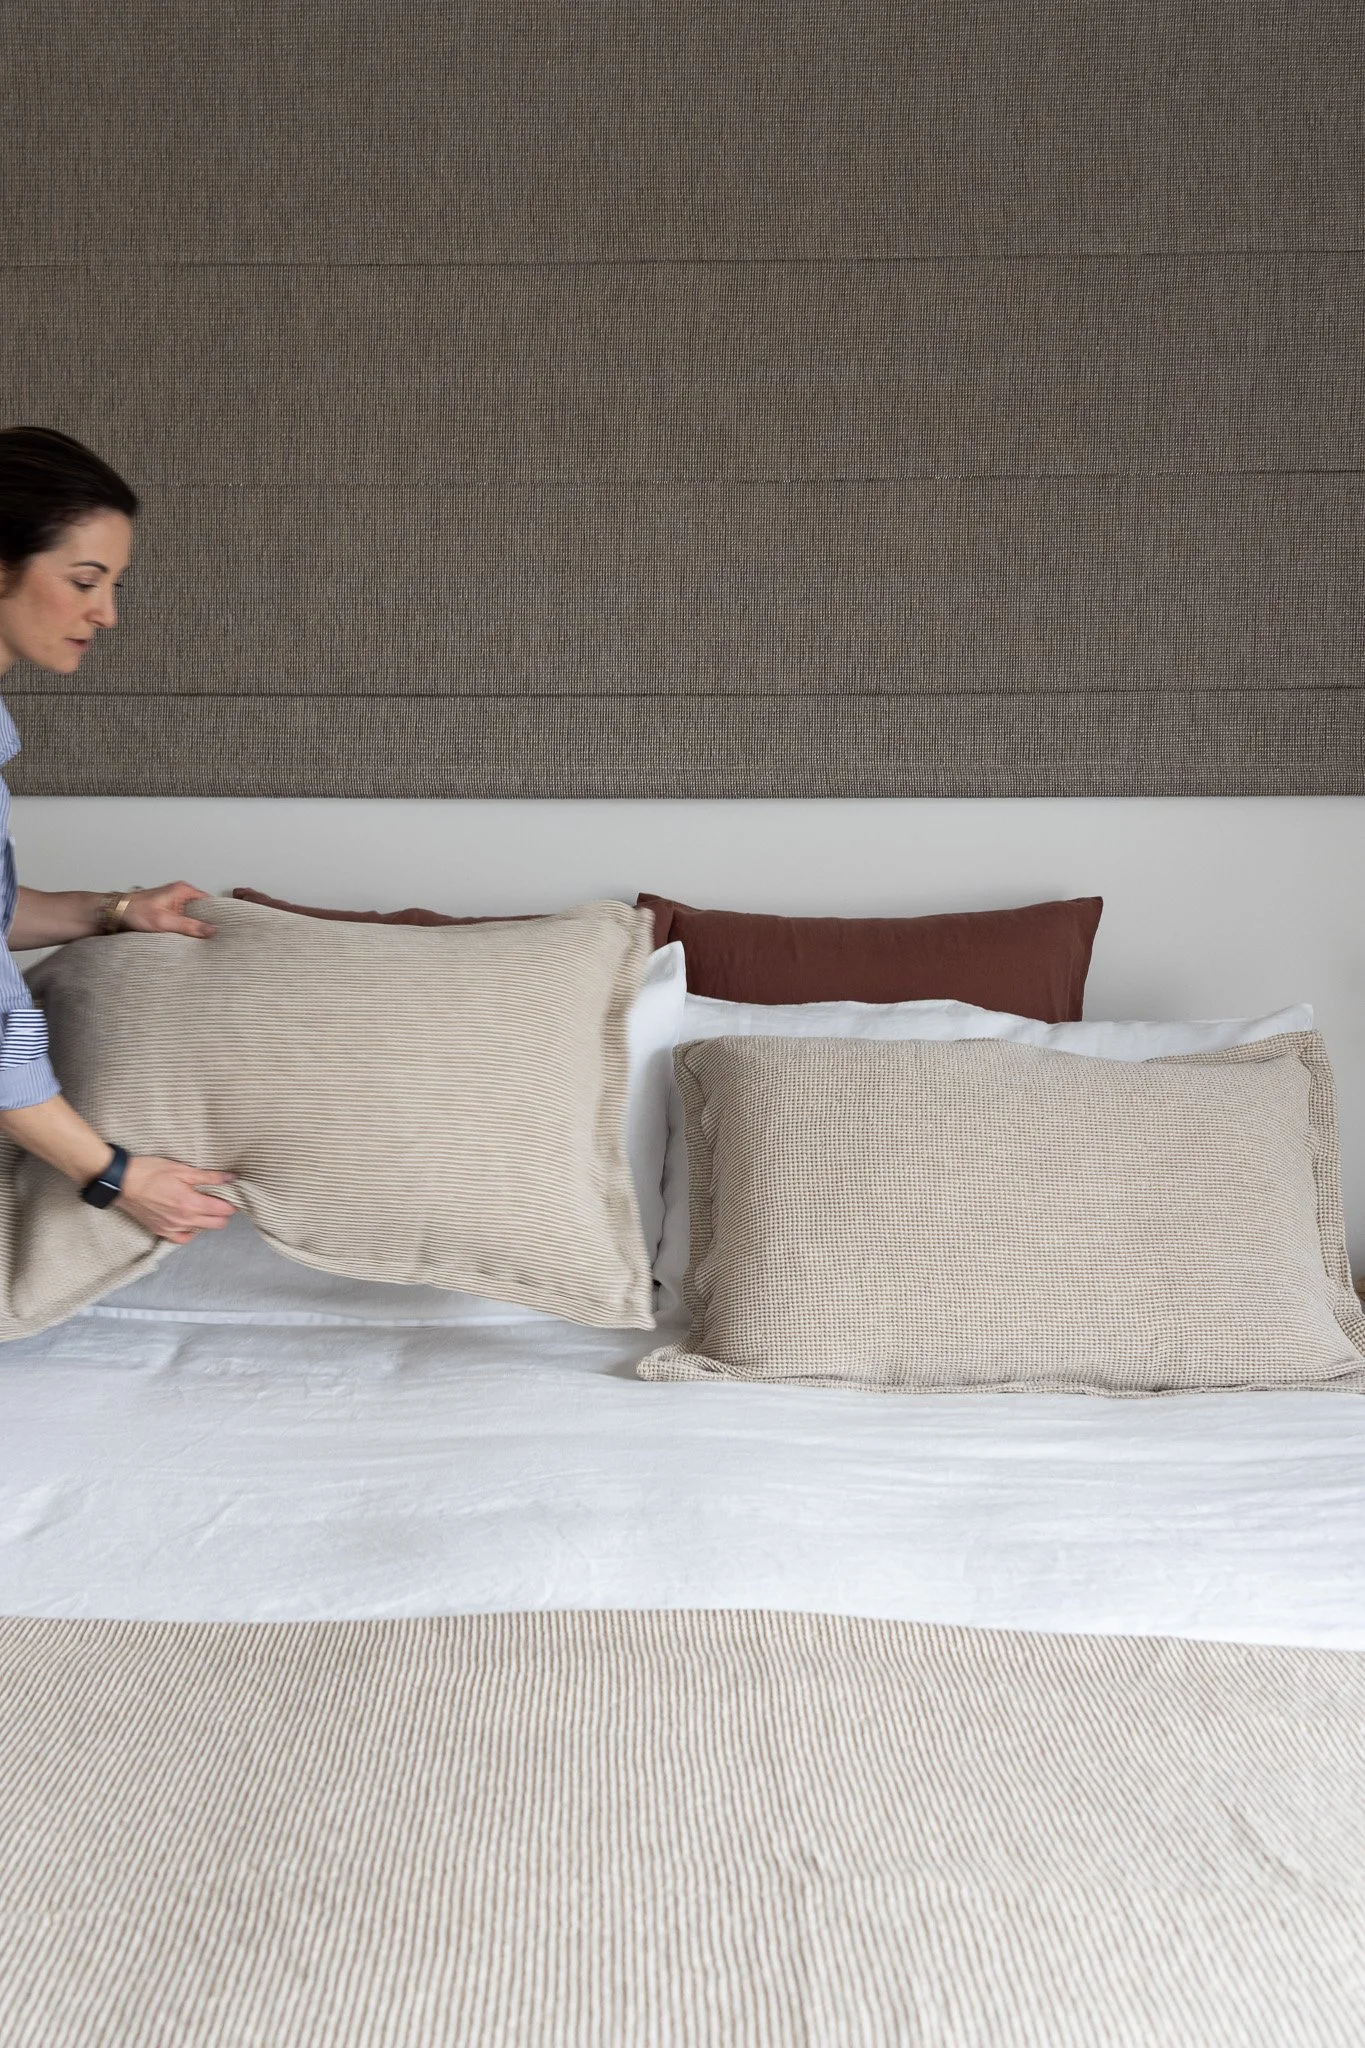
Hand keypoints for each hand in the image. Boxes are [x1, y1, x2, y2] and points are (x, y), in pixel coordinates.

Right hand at [116, 1156, 238, 1243]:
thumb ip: (209, 1177)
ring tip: (205, 1210)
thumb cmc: (151, 1172)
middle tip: (220, 1202)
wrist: (121, 1182)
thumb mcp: (182, 1169)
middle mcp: (183, 1220)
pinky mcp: (160, 1231)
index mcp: (190, 1203)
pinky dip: (189, 1233)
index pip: (222, 1210)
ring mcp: (171, 1228)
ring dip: (207, 1222)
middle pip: (216, 1224)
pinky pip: (181, 1238)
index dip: (231, 1204)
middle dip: (223, 1214)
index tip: (231, 1197)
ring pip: (200, 1231)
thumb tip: (232, 1178)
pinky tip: (190, 1223)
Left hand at [122, 882, 216, 938]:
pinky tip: (187, 939)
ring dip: (194, 928)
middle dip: (206, 923)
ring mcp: (174, 904)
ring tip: (202, 941)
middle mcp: (180, 895)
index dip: (217, 915)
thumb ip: (189, 926)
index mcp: (183, 890)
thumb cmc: (134, 911)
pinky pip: (182, 922)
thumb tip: (212, 930)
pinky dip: (184, 930)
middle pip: (202, 910)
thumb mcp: (165, 921)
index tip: (224, 928)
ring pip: (192, 917)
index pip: (210, 902)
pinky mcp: (167, 913)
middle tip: (214, 938)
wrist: (113, 913)